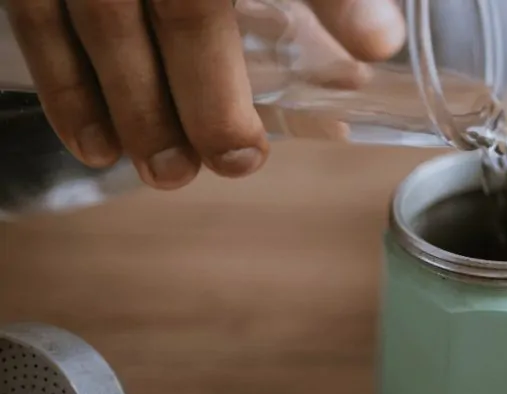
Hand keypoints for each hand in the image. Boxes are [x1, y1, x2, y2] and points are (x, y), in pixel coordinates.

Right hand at [6, 0, 404, 188]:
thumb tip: (378, 45)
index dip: (309, 20)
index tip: (330, 83)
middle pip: (184, 6)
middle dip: (206, 97)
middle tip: (235, 162)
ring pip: (105, 18)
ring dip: (134, 108)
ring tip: (168, 172)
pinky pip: (36, 13)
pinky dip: (63, 84)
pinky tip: (93, 143)